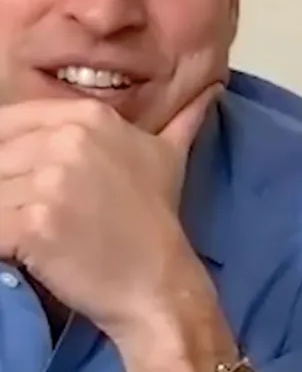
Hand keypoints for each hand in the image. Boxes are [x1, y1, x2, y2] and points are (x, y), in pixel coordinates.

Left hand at [0, 84, 219, 337]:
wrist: (158, 281)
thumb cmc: (155, 220)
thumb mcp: (169, 156)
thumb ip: (182, 118)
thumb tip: (211, 90)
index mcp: (89, 116)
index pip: (8, 122)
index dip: (7, 156)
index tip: (21, 185)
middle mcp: (68, 139)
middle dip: (4, 188)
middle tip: (24, 211)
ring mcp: (51, 180)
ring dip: (1, 214)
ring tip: (24, 231)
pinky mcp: (34, 223)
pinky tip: (17, 250)